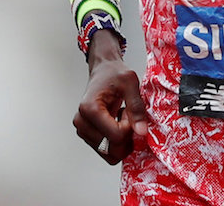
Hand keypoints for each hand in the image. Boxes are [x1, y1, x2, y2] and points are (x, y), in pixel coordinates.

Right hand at [72, 32, 147, 164]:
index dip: (130, 128)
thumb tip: (142, 132)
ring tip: (121, 117)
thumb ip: (136, 107)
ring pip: (109, 153)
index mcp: (90, 109)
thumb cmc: (114, 73)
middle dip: (126, 137)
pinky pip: (107, 150)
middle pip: (111, 149)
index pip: (115, 136)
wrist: (103, 70)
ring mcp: (82, 130)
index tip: (129, 112)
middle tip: (127, 116)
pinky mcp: (87, 135)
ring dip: (122, 139)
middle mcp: (82, 122)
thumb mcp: (130, 83)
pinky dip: (117, 141)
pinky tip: (117, 122)